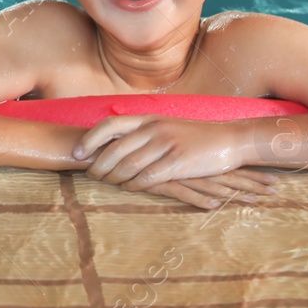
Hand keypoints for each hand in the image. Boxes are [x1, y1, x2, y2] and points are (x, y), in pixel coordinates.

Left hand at [73, 114, 247, 190]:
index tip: (76, 153)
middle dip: (97, 164)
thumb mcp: (166, 126)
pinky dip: (133, 185)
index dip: (89, 139)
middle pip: (114, 148)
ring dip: (113, 177)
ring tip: (106, 183)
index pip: (109, 125)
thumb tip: (113, 141)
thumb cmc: (196, 137)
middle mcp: (154, 129)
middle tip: (89, 174)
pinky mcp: (179, 163)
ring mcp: (166, 145)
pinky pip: (148, 177)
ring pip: (128, 165)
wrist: (231, 140)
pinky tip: (128, 188)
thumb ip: (143, 131)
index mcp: (149, 119)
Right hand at [140, 169, 279, 209]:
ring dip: (234, 192)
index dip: (250, 173)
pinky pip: (184, 193)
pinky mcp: (163, 182)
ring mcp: (178, 173)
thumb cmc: (135, 155)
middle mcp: (190, 165)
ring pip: (211, 184)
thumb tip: (200, 175)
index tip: (273, 177)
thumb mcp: (164, 161)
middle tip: (276, 188)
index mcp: (194, 159)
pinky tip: (216, 206)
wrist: (109, 149)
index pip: (228, 167)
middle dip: (252, 182)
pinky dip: (200, 200)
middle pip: (227, 176)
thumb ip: (180, 168)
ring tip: (257, 200)